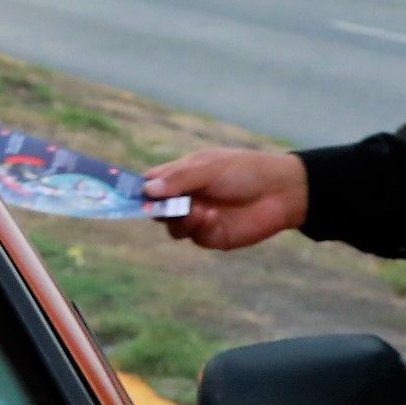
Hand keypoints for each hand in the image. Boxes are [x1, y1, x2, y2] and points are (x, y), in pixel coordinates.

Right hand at [143, 148, 308, 250]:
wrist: (281, 192)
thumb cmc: (245, 171)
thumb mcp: (210, 168)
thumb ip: (179, 179)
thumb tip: (147, 190)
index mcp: (182, 174)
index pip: (151, 182)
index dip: (137, 188)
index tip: (124, 194)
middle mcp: (186, 197)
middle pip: (155, 207)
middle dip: (153, 208)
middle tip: (156, 207)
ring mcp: (197, 217)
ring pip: (171, 226)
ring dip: (179, 219)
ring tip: (197, 210)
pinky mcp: (211, 235)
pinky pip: (192, 236)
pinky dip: (198, 227)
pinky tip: (212, 217)